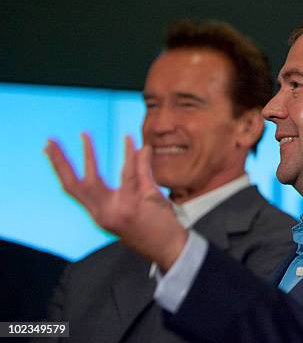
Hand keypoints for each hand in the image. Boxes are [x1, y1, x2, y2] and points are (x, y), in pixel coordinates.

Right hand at [45, 133, 186, 270]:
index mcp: (100, 213)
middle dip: (59, 164)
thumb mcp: (141, 199)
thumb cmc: (155, 226)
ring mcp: (118, 209)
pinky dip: (130, 155)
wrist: (170, 249)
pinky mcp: (136, 204)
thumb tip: (138, 146)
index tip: (50, 151)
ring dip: (88, 154)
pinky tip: (130, 141)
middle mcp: (104, 213)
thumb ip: (139, 172)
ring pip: (96, 179)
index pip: (74, 190)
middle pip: (74, 186)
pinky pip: (130, 174)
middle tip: (50, 142)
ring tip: (83, 135)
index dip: (61, 170)